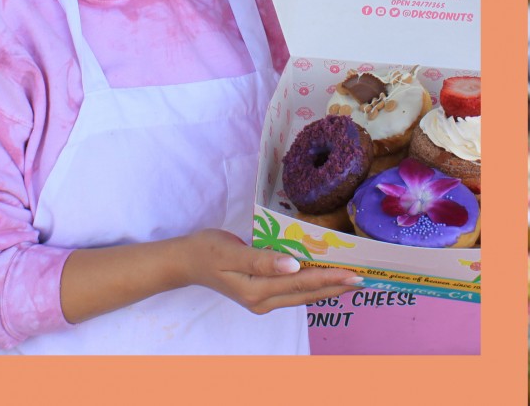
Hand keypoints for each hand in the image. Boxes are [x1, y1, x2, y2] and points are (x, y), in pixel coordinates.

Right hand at [182, 229, 363, 313]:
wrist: (187, 261)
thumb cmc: (207, 250)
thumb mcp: (231, 251)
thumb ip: (261, 259)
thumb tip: (293, 264)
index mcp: (257, 290)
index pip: (301, 283)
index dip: (329, 278)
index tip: (353, 274)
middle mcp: (263, 300)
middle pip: (306, 293)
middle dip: (336, 286)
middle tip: (364, 279)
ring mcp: (262, 300)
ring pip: (301, 295)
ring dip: (327, 288)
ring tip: (350, 281)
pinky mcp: (261, 294)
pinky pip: (292, 291)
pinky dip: (311, 285)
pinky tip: (323, 279)